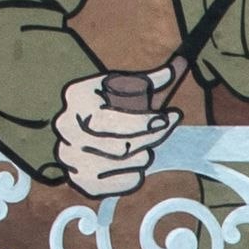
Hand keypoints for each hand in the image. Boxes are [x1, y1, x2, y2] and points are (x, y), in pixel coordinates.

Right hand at [53, 62, 184, 196]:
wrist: (72, 127)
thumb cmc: (104, 102)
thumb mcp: (119, 85)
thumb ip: (148, 80)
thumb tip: (180, 64)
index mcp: (76, 101)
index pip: (113, 120)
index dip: (143, 123)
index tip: (166, 117)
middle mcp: (67, 130)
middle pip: (122, 146)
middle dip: (151, 137)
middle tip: (164, 126)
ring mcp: (71, 158)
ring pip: (126, 165)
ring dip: (145, 155)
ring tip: (146, 146)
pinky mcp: (81, 181)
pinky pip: (121, 184)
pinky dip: (136, 174)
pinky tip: (137, 163)